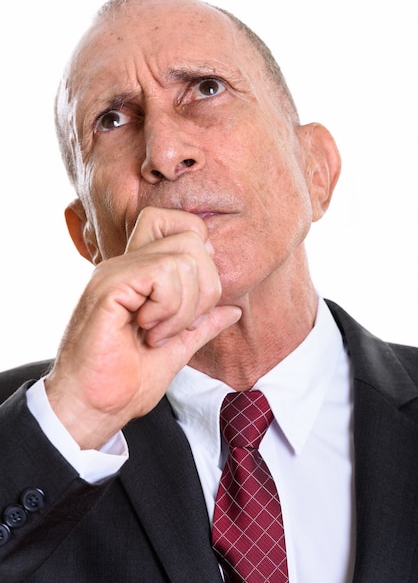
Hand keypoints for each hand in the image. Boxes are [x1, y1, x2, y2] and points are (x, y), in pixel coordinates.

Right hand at [45, 207, 240, 448]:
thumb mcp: (177, 349)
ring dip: (185, 306)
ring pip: (184, 257)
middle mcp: (128, 263)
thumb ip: (203, 324)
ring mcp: (116, 271)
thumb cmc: (125, 383)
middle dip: (205, 287)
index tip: (194, 309)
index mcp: (142, 273)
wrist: (92, 409)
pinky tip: (148, 331)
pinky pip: (163, 273)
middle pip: (193, 236)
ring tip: (158, 334)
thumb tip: (234, 310)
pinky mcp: (110, 286)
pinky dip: (169, 308)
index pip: (184, 227)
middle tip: (181, 324)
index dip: (205, 262)